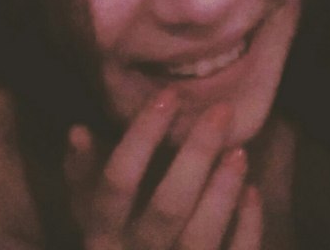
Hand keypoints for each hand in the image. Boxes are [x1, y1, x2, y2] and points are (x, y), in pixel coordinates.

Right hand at [64, 92, 262, 249]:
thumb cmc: (115, 241)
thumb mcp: (88, 213)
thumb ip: (83, 174)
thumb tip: (77, 130)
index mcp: (102, 234)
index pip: (117, 181)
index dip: (142, 137)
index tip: (170, 94)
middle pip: (166, 207)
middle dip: (196, 156)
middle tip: (222, 111)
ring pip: (199, 238)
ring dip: (223, 191)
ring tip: (239, 150)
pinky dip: (246, 227)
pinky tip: (252, 192)